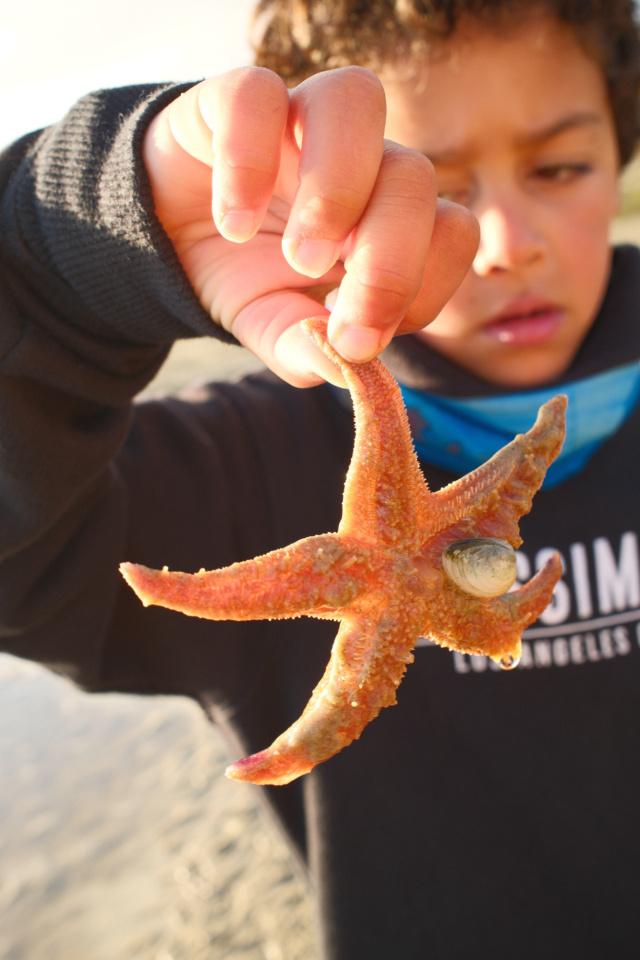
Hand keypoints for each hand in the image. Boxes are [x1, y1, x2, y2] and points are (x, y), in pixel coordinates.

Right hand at [143, 66, 478, 386]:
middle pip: (414, 176)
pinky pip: (256, 93)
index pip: (453, 232)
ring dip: (335, 190)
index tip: (361, 341)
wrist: (165, 234)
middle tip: (338, 320)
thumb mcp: (274, 325)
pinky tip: (233, 224)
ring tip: (299, 259)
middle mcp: (361, 159)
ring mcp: (302, 119)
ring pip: (355, 100)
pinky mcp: (236, 98)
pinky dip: (246, 162)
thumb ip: (307, 349)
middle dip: (388, 260)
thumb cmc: (241, 274)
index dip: (425, 288)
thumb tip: (342, 371)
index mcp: (390, 216)